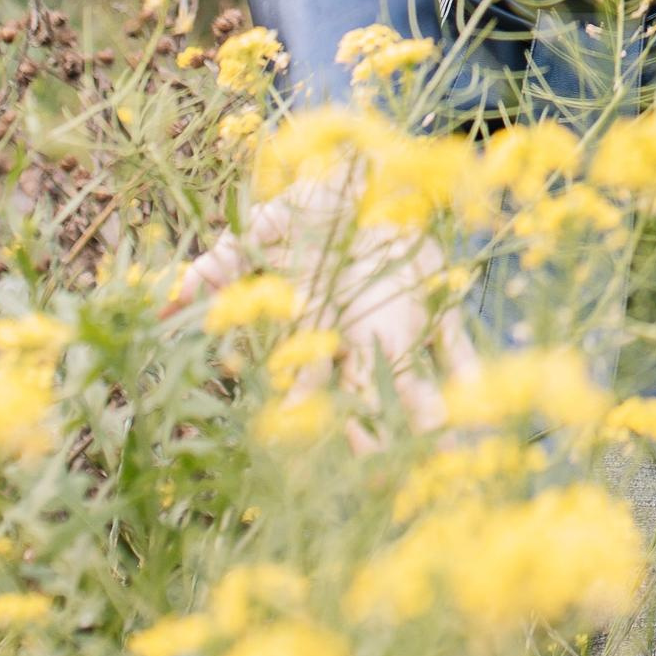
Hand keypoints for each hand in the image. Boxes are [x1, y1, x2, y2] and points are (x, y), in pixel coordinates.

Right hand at [162, 162, 478, 443]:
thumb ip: (220, 264)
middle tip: (385, 480)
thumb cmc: (310, 209)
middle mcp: (361, 339)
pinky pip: (457, 345)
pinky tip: (481, 404)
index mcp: (320, 328)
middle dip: (374, 442)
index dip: (306, 413)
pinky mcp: (440, 303)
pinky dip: (469, 372)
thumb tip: (174, 296)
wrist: (365, 174)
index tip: (302, 440)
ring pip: (415, 387)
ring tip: (445, 461)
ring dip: (429, 422)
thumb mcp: (263, 230)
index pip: (311, 383)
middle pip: (367, 401)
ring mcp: (404, 324)